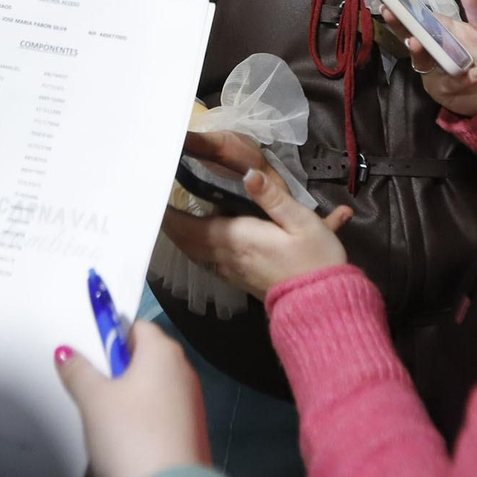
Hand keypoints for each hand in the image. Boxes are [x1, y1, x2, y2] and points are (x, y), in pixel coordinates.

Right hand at [55, 320, 209, 476]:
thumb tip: (67, 354)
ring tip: (106, 419)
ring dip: (127, 397)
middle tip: (94, 387)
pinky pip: (159, 411)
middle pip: (142, 356)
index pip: (135, 325)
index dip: (109, 335)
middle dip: (116, 370)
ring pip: (149, 386)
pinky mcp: (188, 427)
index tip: (91, 350)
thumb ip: (78, 371)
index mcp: (163, 351)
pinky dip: (142, 418)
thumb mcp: (94, 400)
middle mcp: (181, 369)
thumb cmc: (134, 437)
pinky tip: (125, 437)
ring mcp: (189, 399)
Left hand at [161, 131, 353, 300]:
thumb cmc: (314, 260)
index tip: (154, 192)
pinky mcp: (238, 278)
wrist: (322, 304)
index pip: (187, 225)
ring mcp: (230, 270)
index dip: (167, 212)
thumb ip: (272, 197)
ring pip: (194, 250)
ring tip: (173, 213)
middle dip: (169, 221)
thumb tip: (248, 173)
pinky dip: (197, 245)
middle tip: (158, 199)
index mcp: (235, 238)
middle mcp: (225, 256)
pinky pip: (207, 259)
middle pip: (185, 238)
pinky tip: (204, 233)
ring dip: (182, 233)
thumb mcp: (301, 221)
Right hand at [388, 0, 476, 116]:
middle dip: (399, 26)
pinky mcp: (438, 88)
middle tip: (390, 14)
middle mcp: (431, 48)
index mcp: (440, 30)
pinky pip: (444, 82)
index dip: (402, 10)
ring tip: (418, 43)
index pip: (417, 18)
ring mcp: (432, 69)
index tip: (389, 0)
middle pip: (410, 36)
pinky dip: (461, 78)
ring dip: (420, 52)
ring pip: (421, 60)